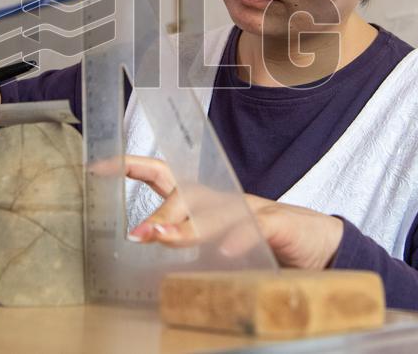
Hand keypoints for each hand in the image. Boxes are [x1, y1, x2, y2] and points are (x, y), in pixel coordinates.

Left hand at [116, 156, 343, 268]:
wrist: (320, 245)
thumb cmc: (261, 243)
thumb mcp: (217, 243)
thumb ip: (184, 237)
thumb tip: (142, 237)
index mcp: (205, 200)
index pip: (161, 175)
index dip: (130, 166)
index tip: (97, 165)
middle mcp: (224, 198)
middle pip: (185, 194)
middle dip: (160, 213)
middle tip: (138, 235)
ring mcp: (251, 208)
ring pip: (214, 212)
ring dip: (188, 227)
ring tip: (164, 239)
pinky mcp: (278, 224)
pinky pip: (256, 227)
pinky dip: (241, 238)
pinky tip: (226, 252)